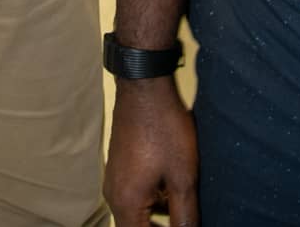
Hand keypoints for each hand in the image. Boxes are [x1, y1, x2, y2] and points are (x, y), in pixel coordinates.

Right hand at [105, 78, 199, 226]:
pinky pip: (135, 196)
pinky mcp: (120, 167)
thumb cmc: (163, 128)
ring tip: (184, 205)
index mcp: (126, 203)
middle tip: (185, 221)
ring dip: (159, 217)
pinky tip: (173, 187)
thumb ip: (185, 217)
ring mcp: (114, 180)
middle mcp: (114, 195)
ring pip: (137, 213)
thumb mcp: (183, 178)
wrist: (144, 86)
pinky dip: (153, 200)